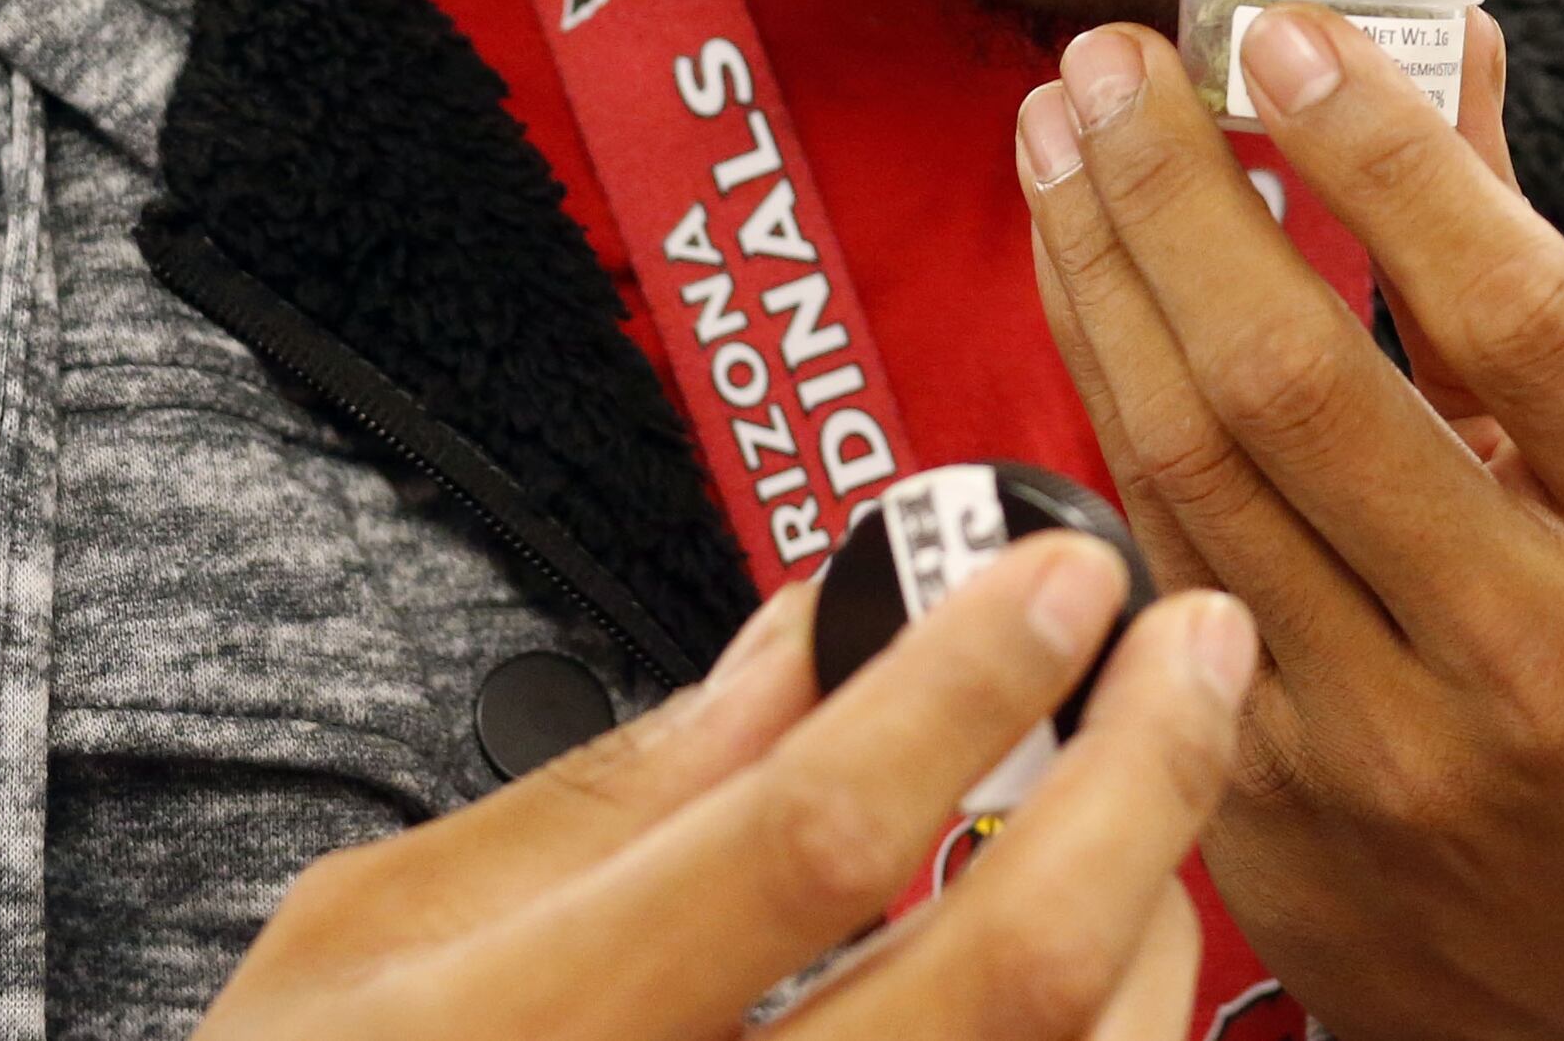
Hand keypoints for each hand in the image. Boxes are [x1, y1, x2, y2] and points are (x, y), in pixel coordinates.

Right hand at [197, 532, 1256, 1039]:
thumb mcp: (367, 941)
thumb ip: (607, 794)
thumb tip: (812, 630)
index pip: (807, 839)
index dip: (963, 682)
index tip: (1062, 569)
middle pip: (1006, 980)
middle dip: (1141, 777)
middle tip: (1196, 640)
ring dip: (1157, 907)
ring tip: (1155, 785)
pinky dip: (1114, 1032)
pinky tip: (1111, 947)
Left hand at [1017, 4, 1563, 1040]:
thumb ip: (1523, 245)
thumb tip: (1439, 20)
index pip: (1510, 306)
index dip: (1377, 152)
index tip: (1273, 27)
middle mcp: (1537, 649)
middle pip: (1299, 377)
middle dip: (1174, 188)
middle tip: (1100, 55)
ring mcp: (1389, 741)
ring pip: (1188, 461)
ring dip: (1098, 269)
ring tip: (1056, 133)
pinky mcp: (1265, 802)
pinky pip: (1148, 556)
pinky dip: (1097, 394)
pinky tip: (1072, 280)